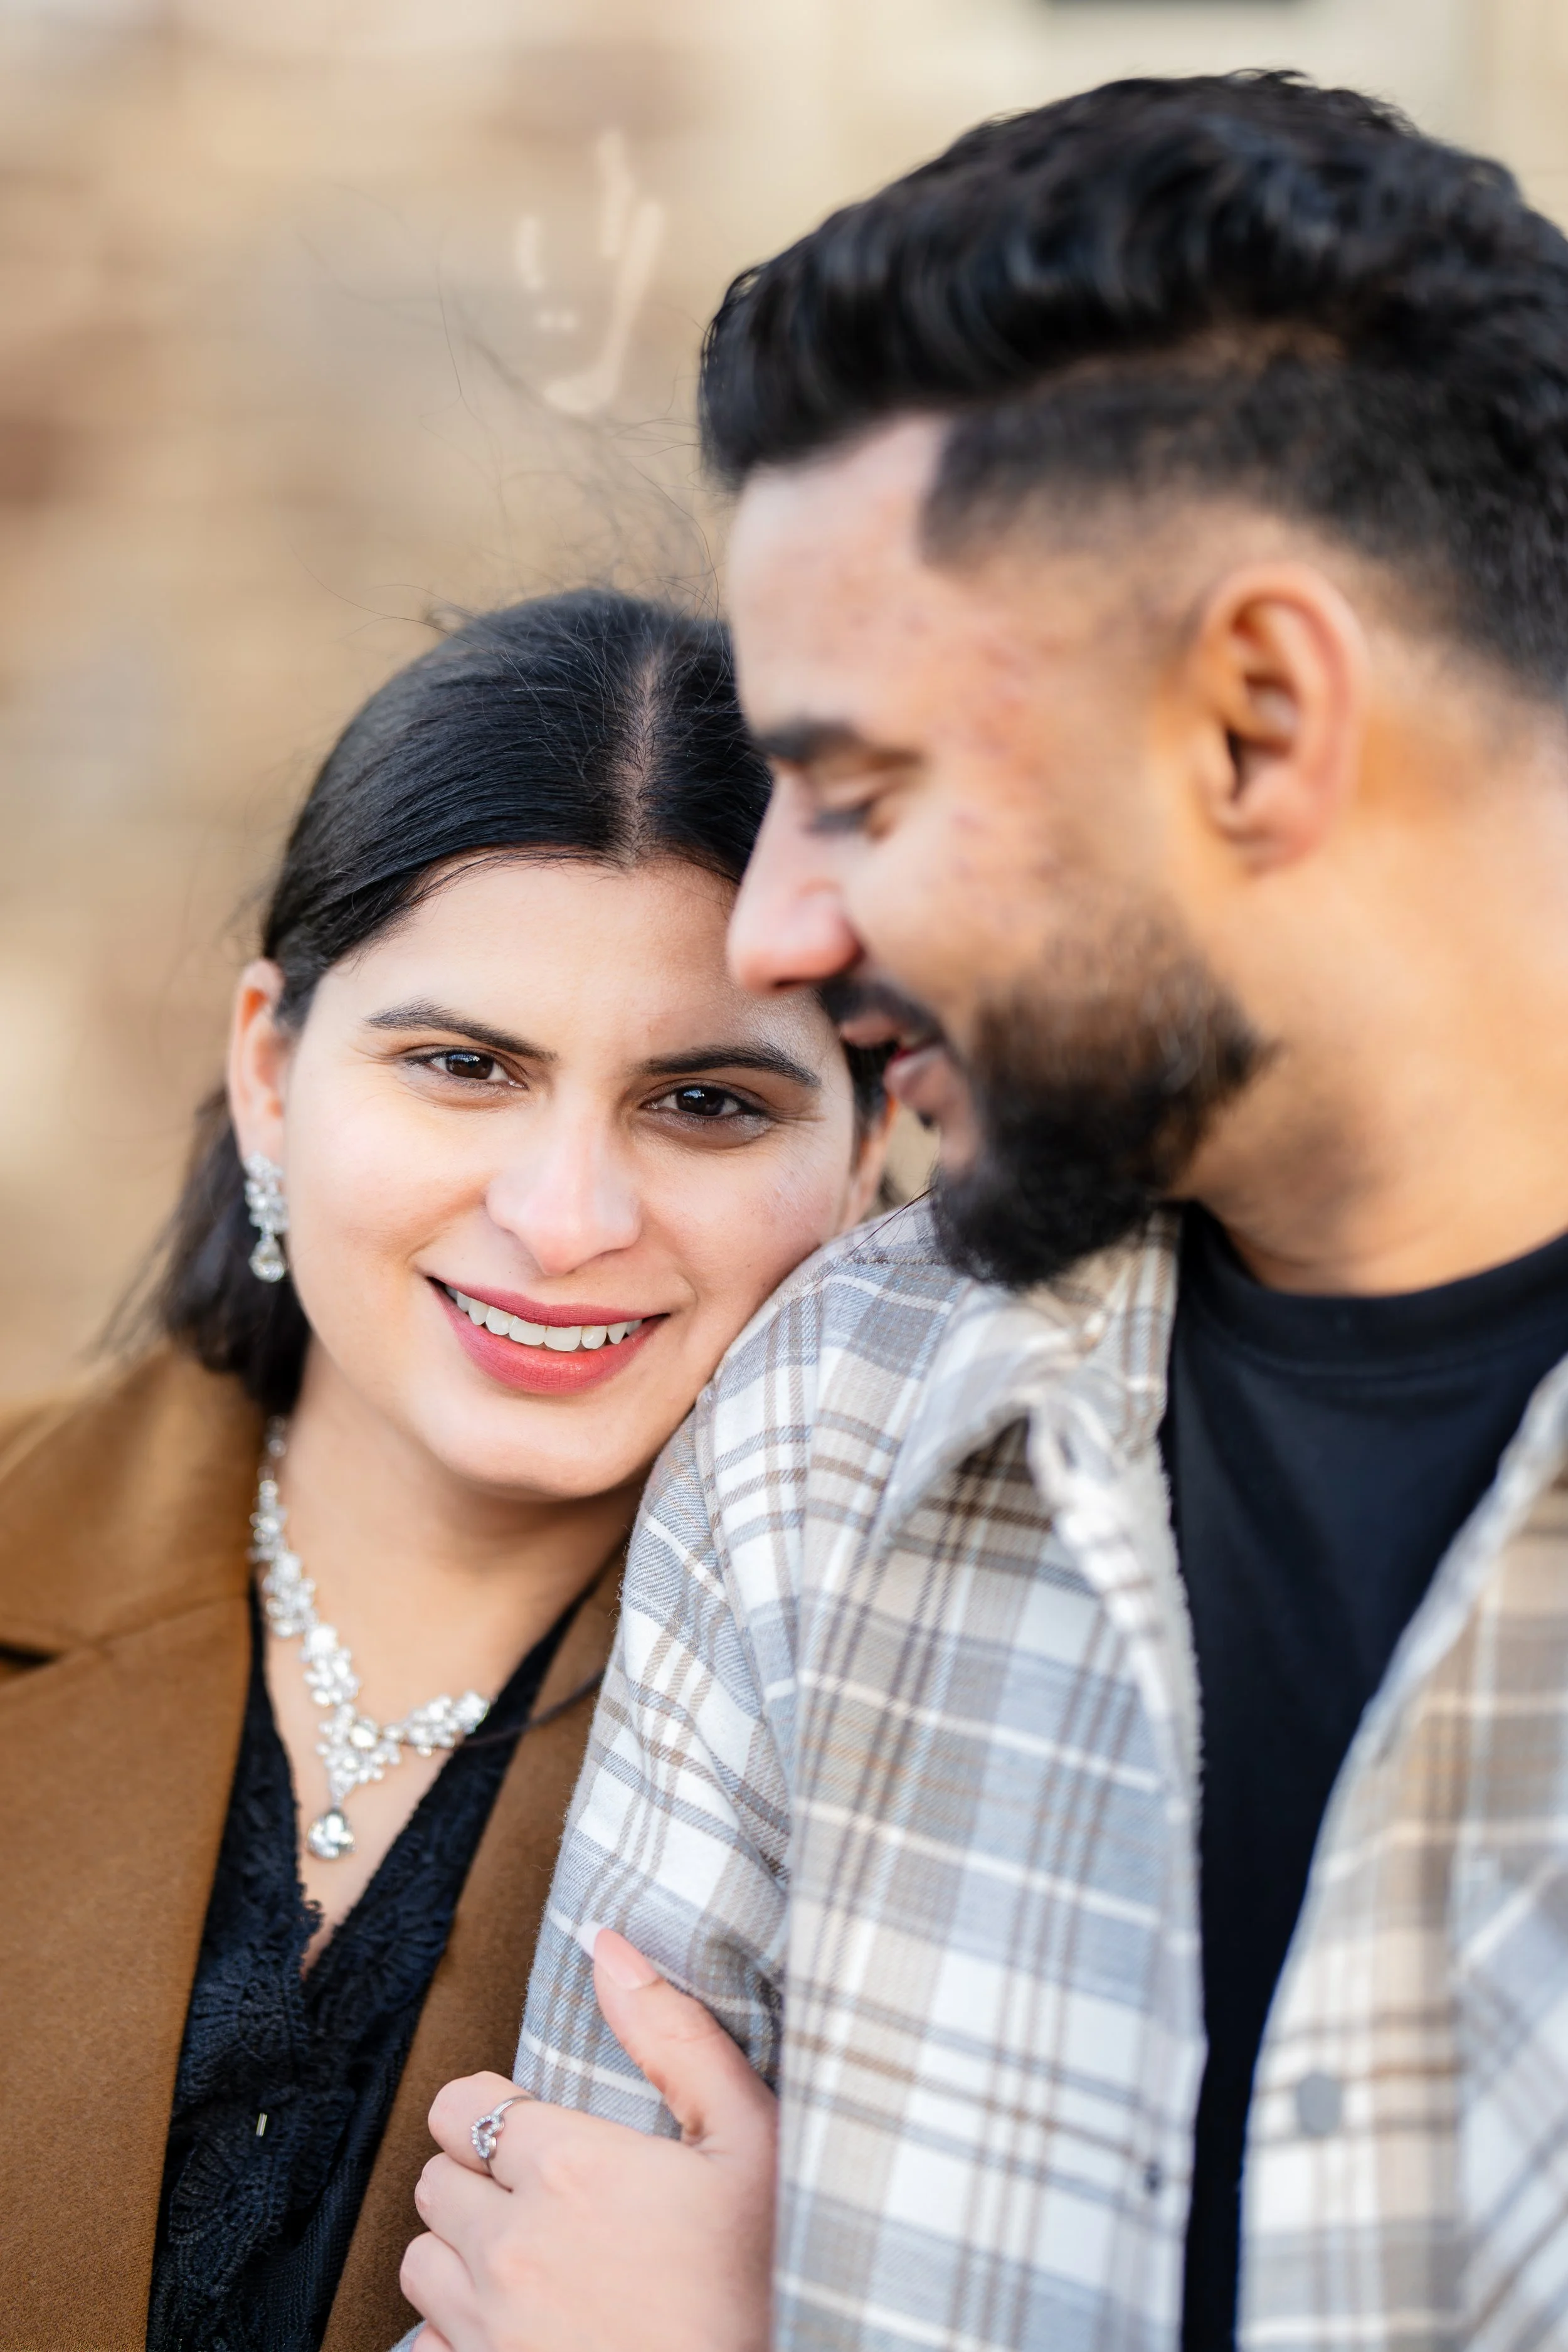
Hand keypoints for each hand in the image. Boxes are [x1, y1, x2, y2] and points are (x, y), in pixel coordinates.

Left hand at [401, 1929, 776, 2351]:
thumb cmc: (764, 2277)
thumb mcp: (749, 2140)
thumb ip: (674, 2036)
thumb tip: (607, 1945)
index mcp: (569, 2167)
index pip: (460, 2105)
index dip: (497, 2114)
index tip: (537, 2136)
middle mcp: (512, 2245)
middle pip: (434, 2179)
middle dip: (480, 2179)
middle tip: (543, 2198)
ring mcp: (489, 2326)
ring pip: (420, 2260)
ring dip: (462, 2253)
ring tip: (530, 2258)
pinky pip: (425, 2341)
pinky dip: (459, 2331)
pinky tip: (521, 2324)